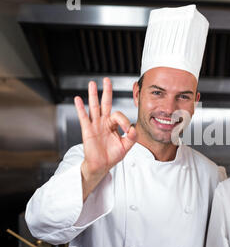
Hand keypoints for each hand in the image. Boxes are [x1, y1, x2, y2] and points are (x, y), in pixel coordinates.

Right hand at [74, 78, 136, 197]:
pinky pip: (84, 117)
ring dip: (93, 95)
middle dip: (106, 91)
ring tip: (92, 84)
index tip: (128, 131)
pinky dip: (80, 108)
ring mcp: (95, 125)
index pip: (119, 115)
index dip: (125, 121)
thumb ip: (132, 137)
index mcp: (113, 125)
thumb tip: (134, 129)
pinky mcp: (87, 130)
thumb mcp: (126, 146)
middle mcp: (103, 122)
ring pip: (94, 107)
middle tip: (107, 80)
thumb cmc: (112, 156)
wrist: (102, 166)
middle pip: (105, 103)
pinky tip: (78, 99)